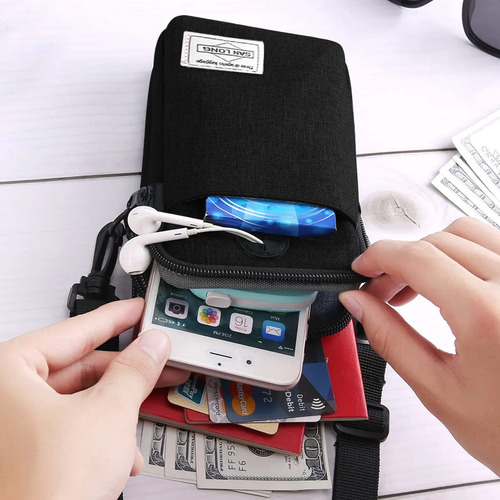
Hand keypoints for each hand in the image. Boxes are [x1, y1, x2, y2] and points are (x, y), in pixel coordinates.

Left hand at [0, 297, 189, 499]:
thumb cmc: (47, 489)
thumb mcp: (108, 412)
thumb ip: (135, 370)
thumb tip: (153, 345)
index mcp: (9, 372)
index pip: (75, 330)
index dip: (117, 318)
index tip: (139, 310)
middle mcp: (6, 397)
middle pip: (79, 367)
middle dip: (124, 373)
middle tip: (156, 358)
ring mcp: (15, 427)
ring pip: (79, 400)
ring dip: (117, 409)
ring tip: (144, 411)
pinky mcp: (27, 453)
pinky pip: (72, 426)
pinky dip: (101, 433)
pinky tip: (122, 453)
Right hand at [339, 217, 499, 475]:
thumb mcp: (436, 389)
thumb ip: (389, 338)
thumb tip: (357, 303)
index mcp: (486, 315)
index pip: (417, 258)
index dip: (378, 256)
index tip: (362, 268)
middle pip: (437, 241)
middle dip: (397, 260)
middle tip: (380, 290)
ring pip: (466, 232)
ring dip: (429, 251)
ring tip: (415, 285)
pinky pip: (492, 243)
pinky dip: (460, 252)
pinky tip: (449, 281)